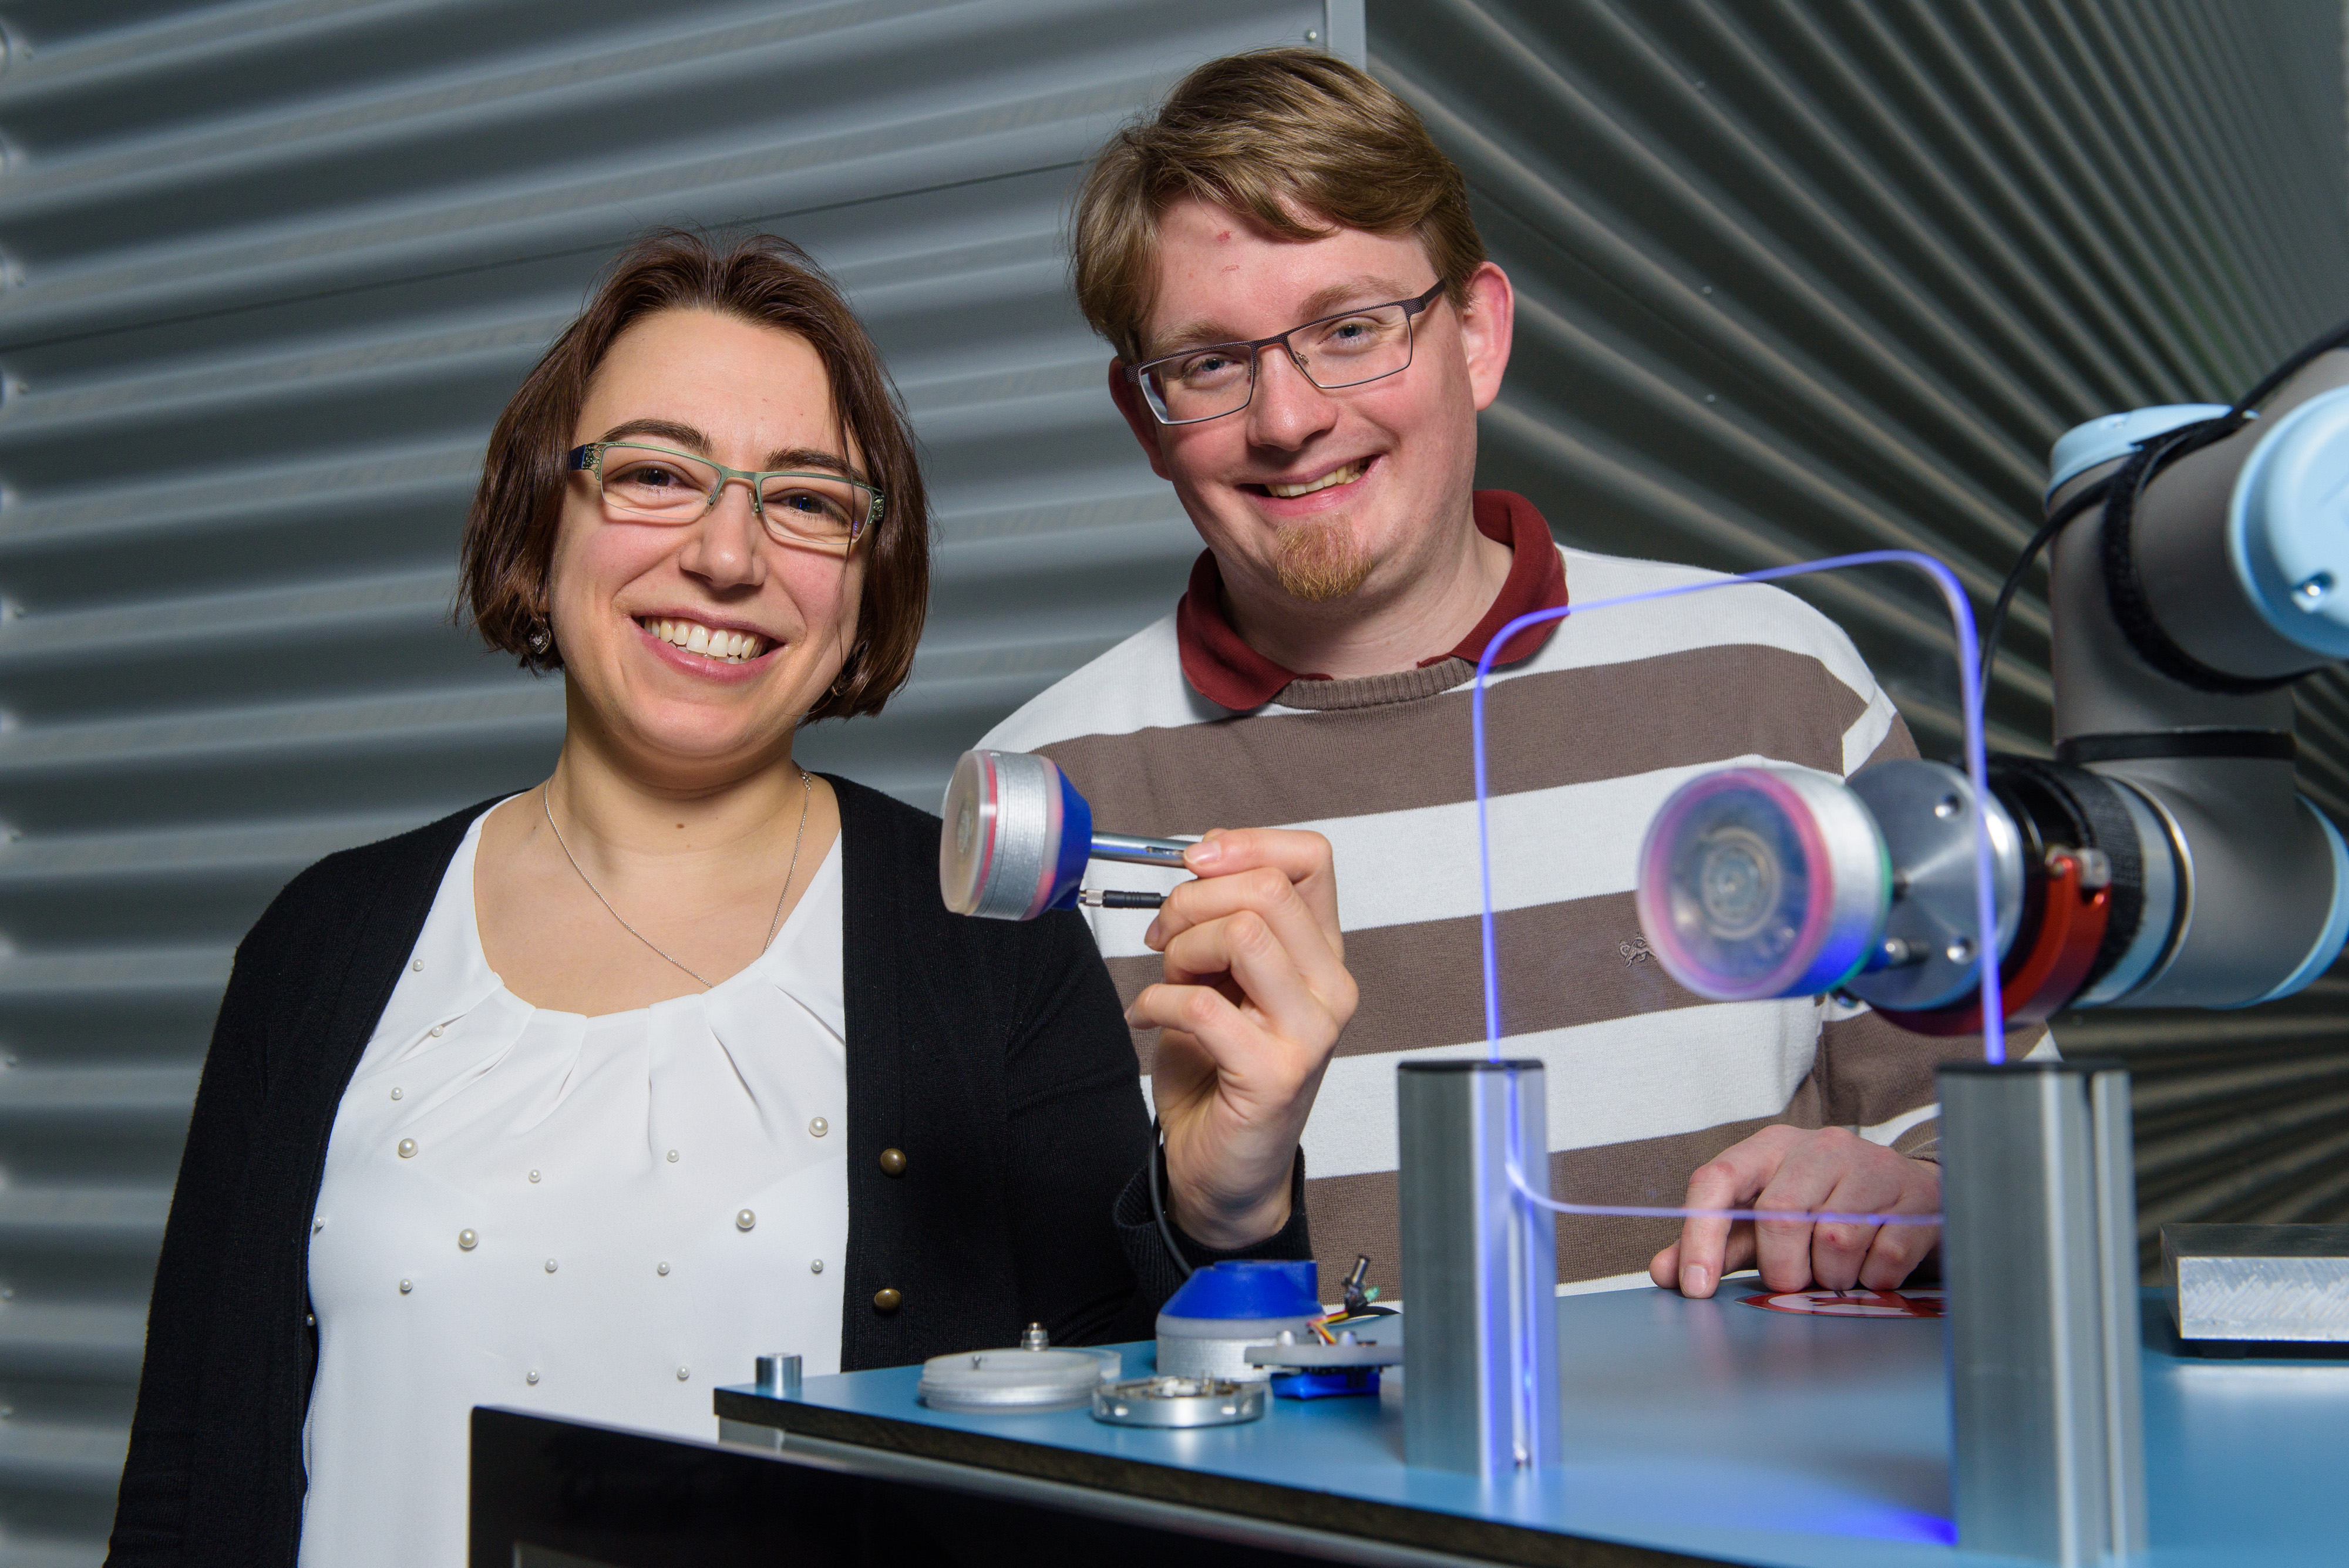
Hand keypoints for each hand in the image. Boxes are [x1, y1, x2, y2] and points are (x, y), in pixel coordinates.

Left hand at [1126, 828, 1354, 1249]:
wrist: (1222, 1166)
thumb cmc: (1218, 1069)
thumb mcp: (1223, 976)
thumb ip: (1226, 920)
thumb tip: (1204, 855)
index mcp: (1322, 955)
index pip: (1312, 859)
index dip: (1245, 845)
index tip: (1195, 863)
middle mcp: (1330, 989)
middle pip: (1268, 889)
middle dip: (1195, 900)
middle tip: (1164, 936)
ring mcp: (1310, 1033)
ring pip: (1245, 934)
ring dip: (1182, 948)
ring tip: (1166, 978)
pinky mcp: (1274, 1074)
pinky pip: (1203, 1005)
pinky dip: (1156, 1001)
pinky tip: (1147, 1016)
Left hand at [1648, 1125, 1939, 1298]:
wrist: (1911, 1197)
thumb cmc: (1825, 1211)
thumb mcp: (1764, 1223)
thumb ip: (1715, 1244)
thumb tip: (1665, 1272)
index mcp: (1770, 1148)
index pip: (1717, 1179)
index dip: (1699, 1235)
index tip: (1694, 1287)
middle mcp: (1820, 1147)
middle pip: (1779, 1216)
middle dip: (1782, 1268)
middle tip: (1795, 1281)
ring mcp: (1873, 1167)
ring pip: (1835, 1239)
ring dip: (1831, 1276)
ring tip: (1836, 1272)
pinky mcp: (1917, 1197)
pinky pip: (1885, 1256)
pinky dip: (1873, 1279)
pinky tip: (1872, 1269)